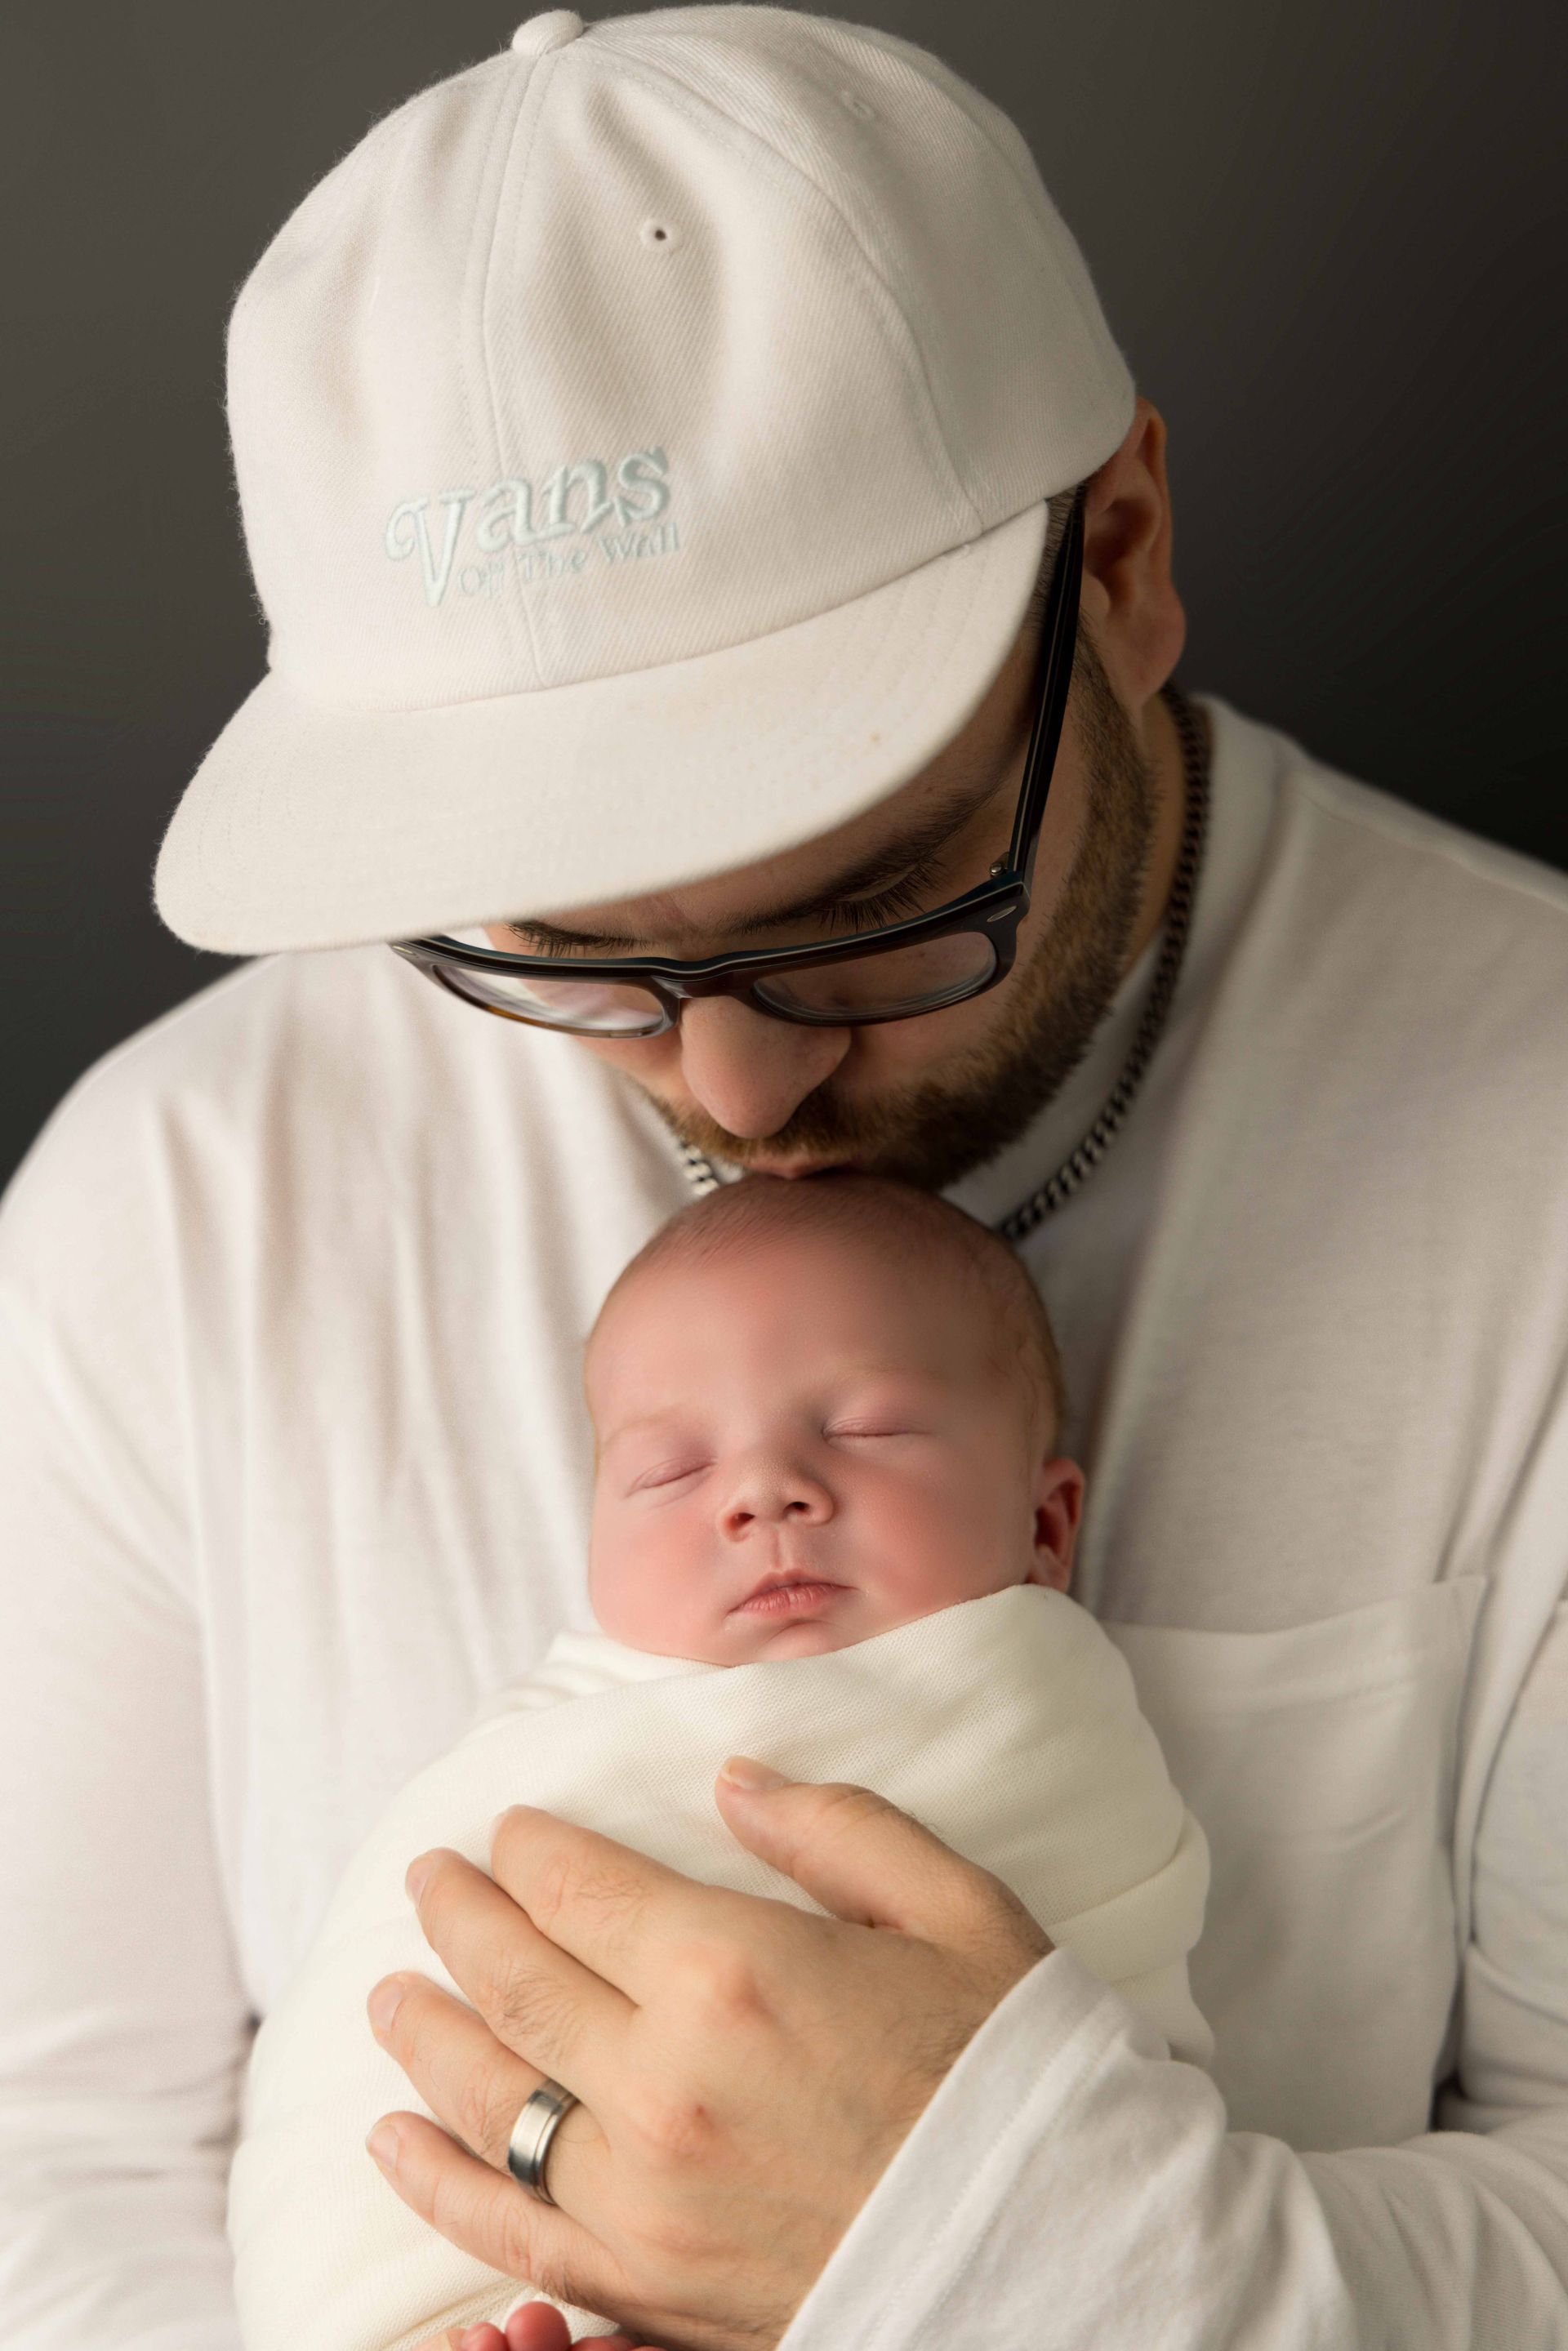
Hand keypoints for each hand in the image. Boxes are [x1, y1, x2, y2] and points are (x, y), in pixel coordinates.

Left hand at [368, 1761, 1052, 2350]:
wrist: (1063, 2259)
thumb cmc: (1015, 2072)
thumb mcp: (955, 1910)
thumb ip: (836, 1830)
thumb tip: (735, 1782)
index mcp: (734, 1969)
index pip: (578, 1888)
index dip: (529, 1851)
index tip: (508, 1831)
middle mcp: (663, 2080)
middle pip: (513, 1979)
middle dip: (457, 1918)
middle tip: (427, 1882)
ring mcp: (643, 2196)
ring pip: (487, 2095)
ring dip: (424, 2032)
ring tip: (391, 1991)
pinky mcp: (645, 2287)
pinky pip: (505, 2229)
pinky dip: (434, 2180)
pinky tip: (394, 2138)